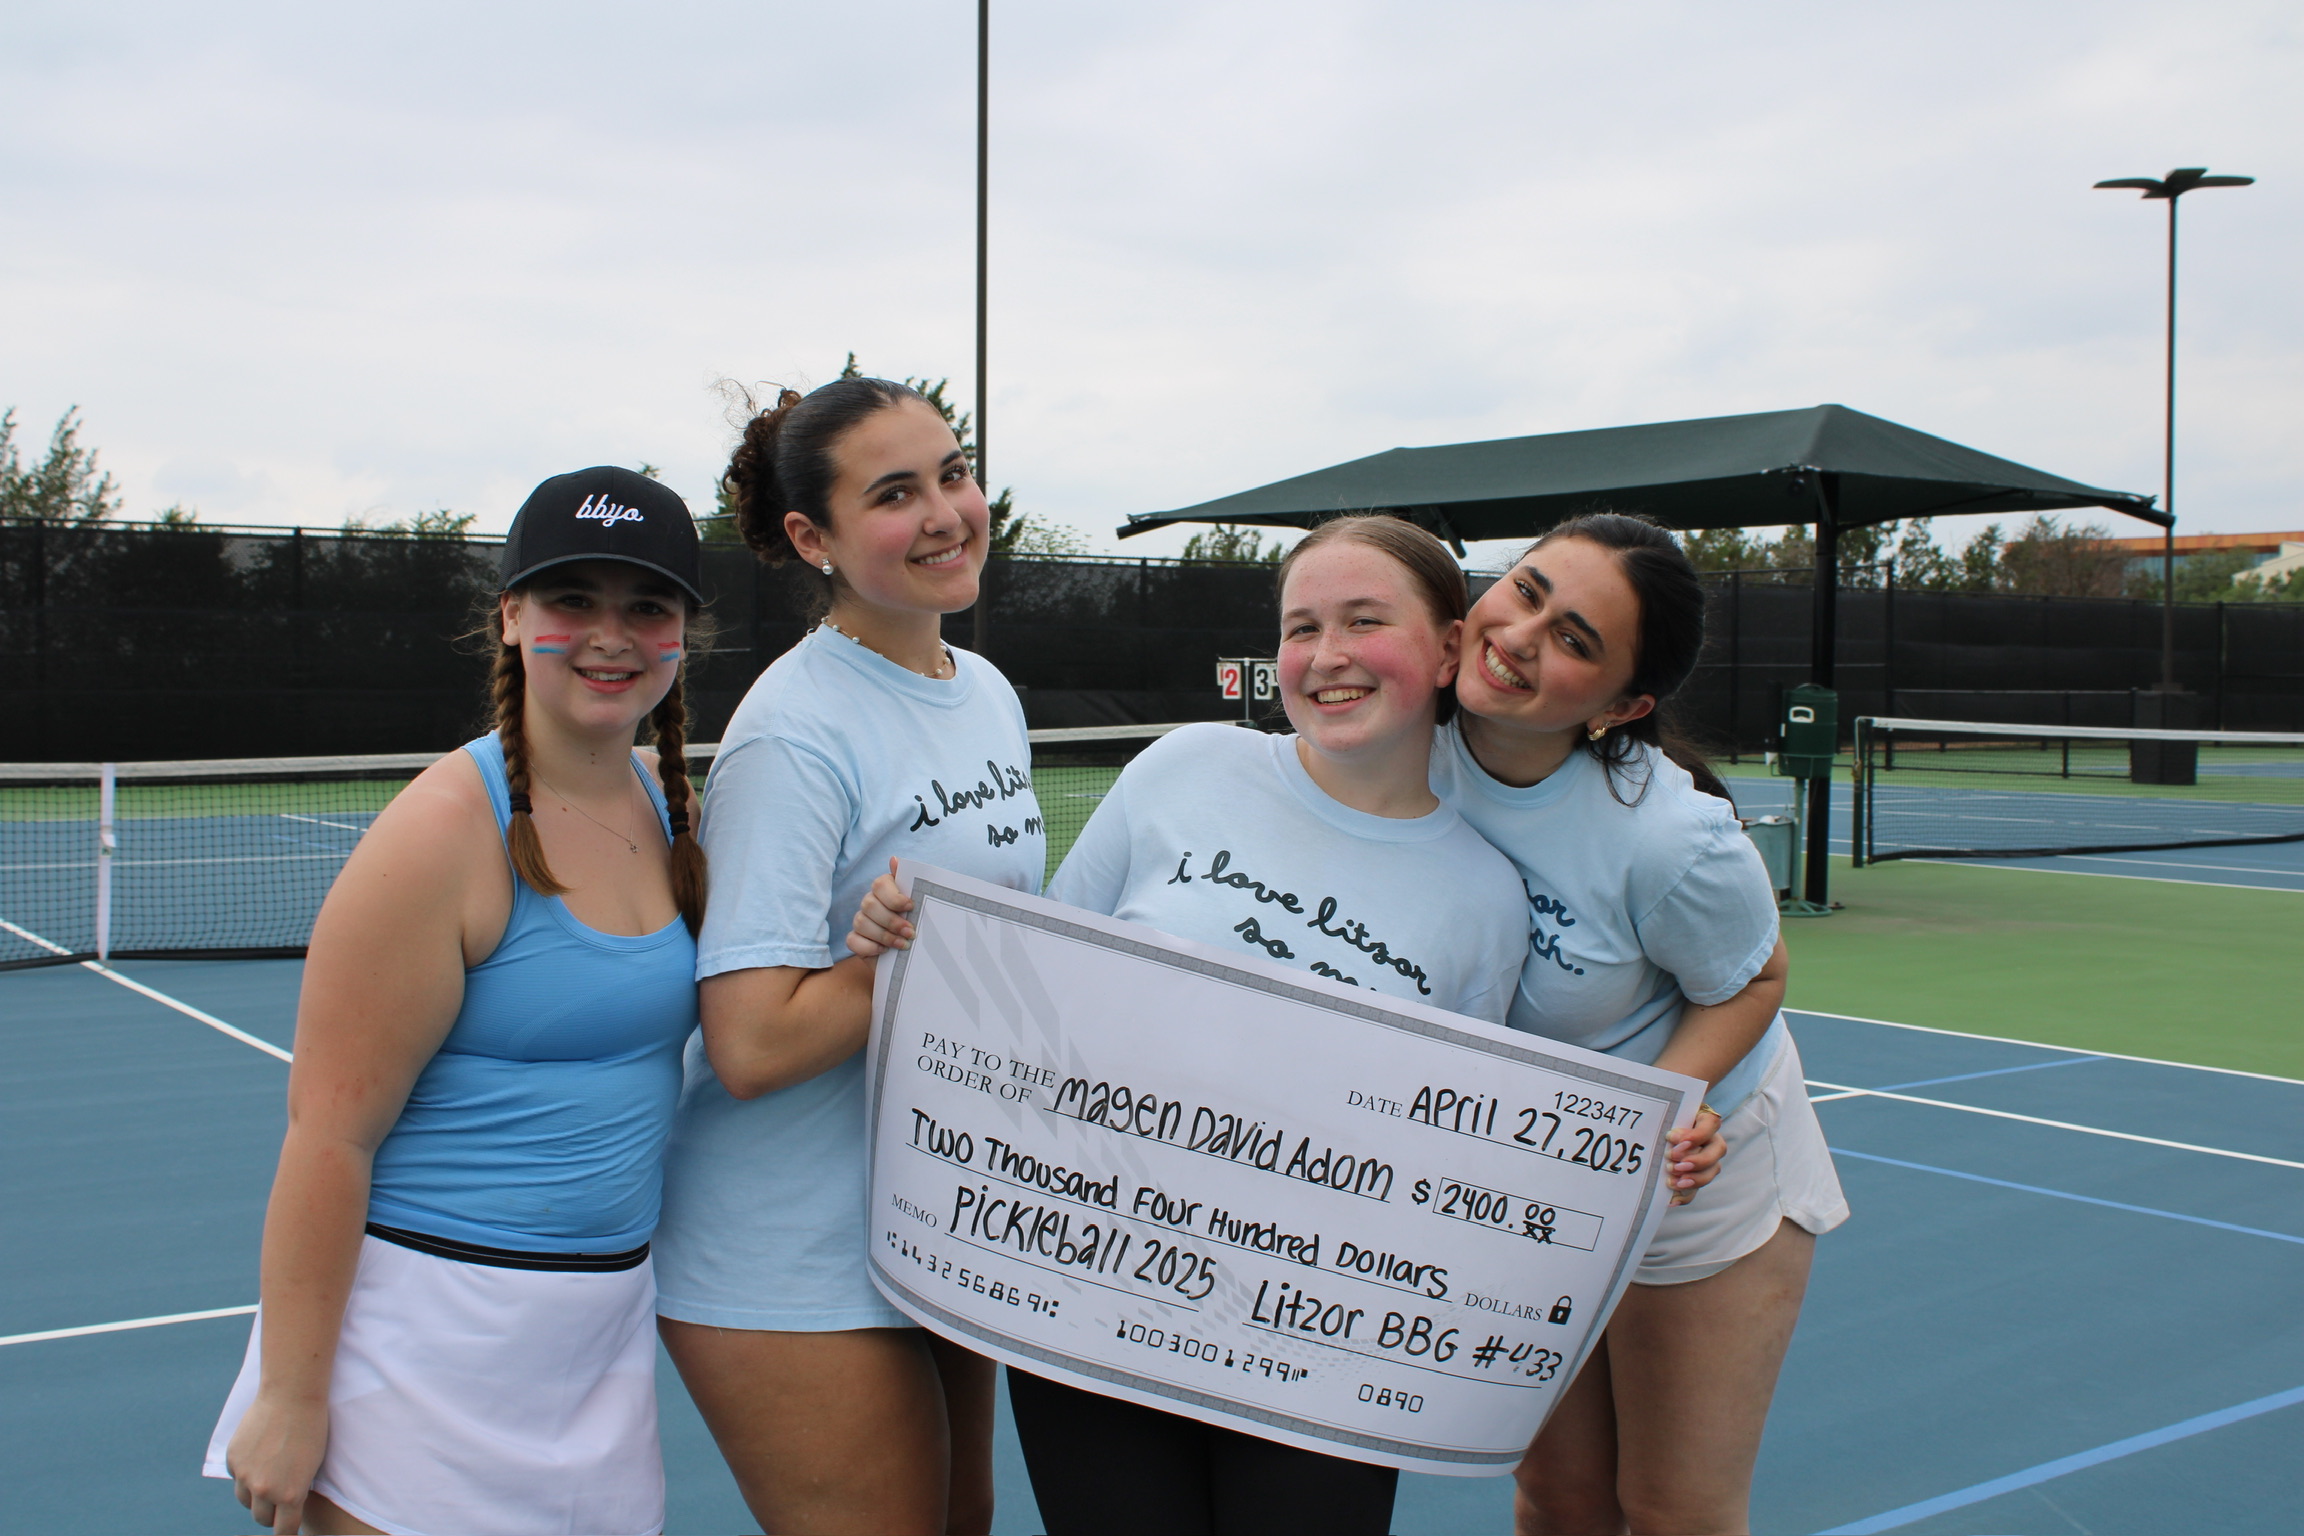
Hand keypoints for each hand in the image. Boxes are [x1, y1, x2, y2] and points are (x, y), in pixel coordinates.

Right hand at [227, 1391, 327, 1534]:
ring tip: (269, 1476)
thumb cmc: (312, 1428)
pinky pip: (236, 1477)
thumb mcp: (312, 1466)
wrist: (292, 1395)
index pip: (283, 1530)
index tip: (287, 1529)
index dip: (286, 1531)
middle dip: (271, 1513)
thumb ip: (296, 1490)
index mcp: (290, 1495)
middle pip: (262, 1518)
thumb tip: (286, 1507)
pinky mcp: (233, 1459)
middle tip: (280, 1500)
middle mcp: (265, 1490)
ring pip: (245, 1500)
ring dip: (255, 1495)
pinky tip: (259, 1456)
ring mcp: (245, 1475)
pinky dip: (245, 1472)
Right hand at [845, 859, 916, 959]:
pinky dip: (869, 947)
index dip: (894, 897)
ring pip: (861, 922)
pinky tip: (884, 951)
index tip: (911, 907)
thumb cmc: (919, 923)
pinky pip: (853, 940)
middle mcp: (871, 902)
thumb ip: (911, 883)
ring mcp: (861, 921)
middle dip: (891, 920)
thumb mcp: (921, 904)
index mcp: (885, 889)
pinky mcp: (856, 940)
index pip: (879, 884)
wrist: (915, 952)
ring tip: (903, 945)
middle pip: (869, 904)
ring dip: (884, 936)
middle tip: (910, 932)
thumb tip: (894, 859)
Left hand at [1665, 1107, 1725, 1205]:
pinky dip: (1684, 1196)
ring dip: (1693, 1179)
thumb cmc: (1662, 1121)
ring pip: (1712, 1171)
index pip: (1711, 1123)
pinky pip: (1698, 1189)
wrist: (1655, 1135)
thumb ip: (1668, 1122)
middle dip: (1696, 1160)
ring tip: (1671, 1181)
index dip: (1696, 1135)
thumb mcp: (1665, 1118)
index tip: (1672, 1139)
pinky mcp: (1698, 1177)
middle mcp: (1712, 1140)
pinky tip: (1671, 1200)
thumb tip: (1669, 1137)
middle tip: (1671, 1164)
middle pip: (1718, 1150)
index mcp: (1705, 1121)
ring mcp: (1709, 1160)